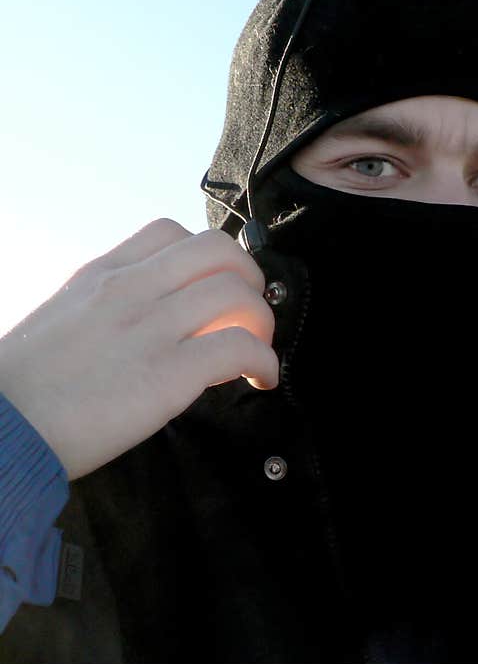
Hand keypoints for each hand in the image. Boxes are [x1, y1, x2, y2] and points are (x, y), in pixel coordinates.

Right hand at [0, 219, 278, 480]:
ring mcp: (149, 329)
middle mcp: (129, 291)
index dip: (209, 255)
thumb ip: (111, 308)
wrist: (0, 431)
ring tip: (258, 348)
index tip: (218, 284)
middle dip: (250, 277)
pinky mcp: (167, 374)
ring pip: (238, 294)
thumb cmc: (27, 388)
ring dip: (264, 321)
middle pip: (218, 249)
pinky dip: (265, 362)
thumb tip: (157, 319)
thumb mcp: (65, 320)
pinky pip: (241, 347)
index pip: (170, 232)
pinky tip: (260, 378)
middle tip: (250, 312)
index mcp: (102, 276)